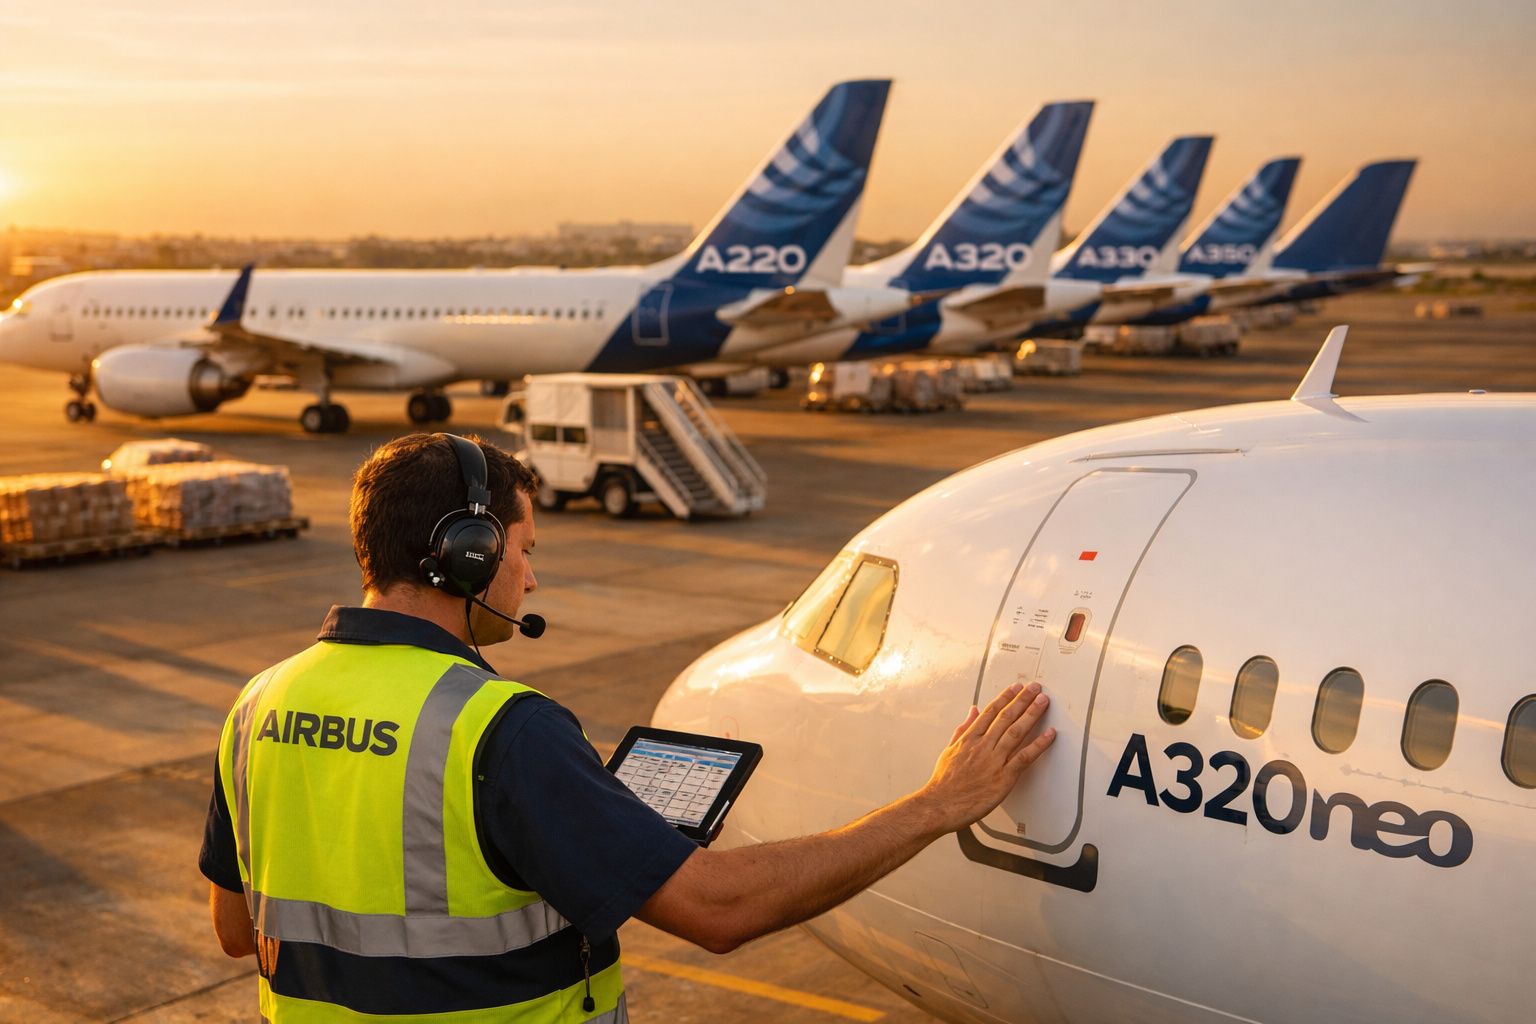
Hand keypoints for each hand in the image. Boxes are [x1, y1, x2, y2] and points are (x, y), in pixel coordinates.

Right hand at [918, 682, 1054, 833]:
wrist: (939, 805)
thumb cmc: (944, 783)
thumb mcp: (949, 750)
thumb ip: (963, 729)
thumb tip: (972, 711)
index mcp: (969, 739)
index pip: (991, 712)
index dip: (1006, 698)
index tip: (1016, 688)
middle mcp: (982, 746)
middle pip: (1006, 717)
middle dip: (1022, 700)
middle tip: (1035, 688)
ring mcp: (994, 761)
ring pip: (1016, 732)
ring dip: (1032, 714)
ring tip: (1043, 702)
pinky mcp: (1003, 778)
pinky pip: (1024, 757)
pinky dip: (1038, 745)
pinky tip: (1049, 735)